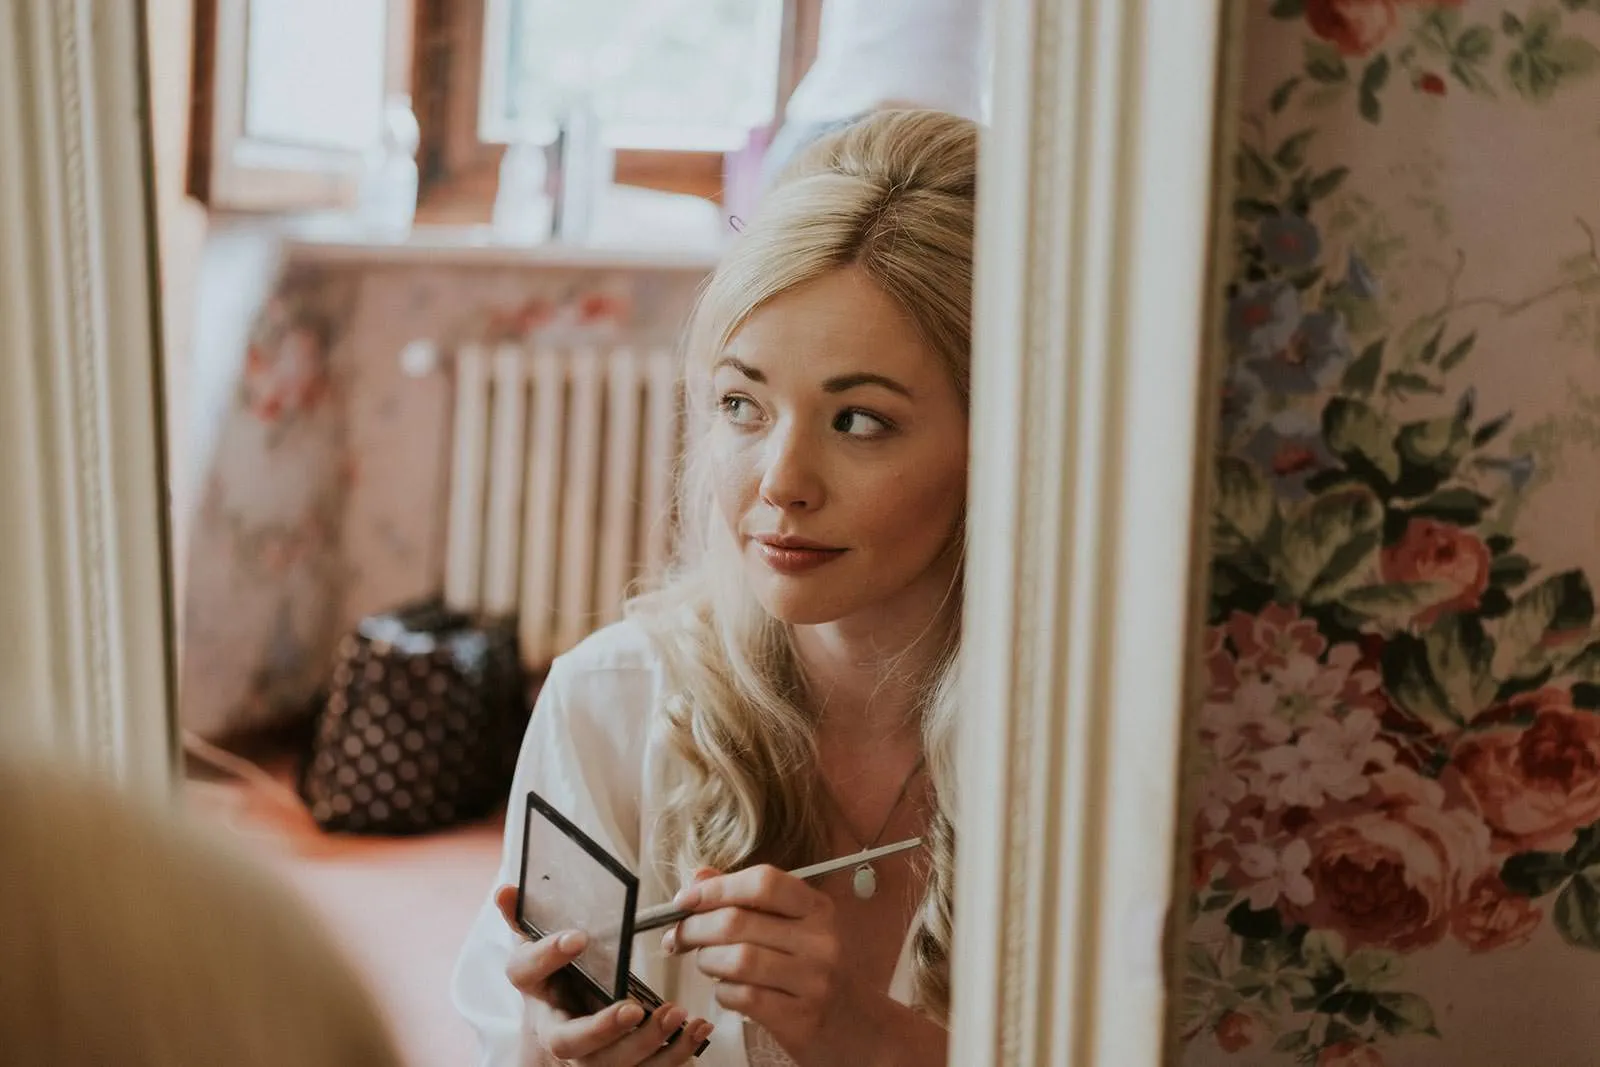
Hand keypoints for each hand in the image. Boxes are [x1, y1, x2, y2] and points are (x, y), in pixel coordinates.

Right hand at [493, 885, 713, 1064]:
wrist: (564, 1014)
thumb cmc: (557, 971)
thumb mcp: (540, 940)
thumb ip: (526, 914)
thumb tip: (506, 889)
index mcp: (534, 988)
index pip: (526, 972)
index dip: (548, 955)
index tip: (578, 937)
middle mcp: (554, 1028)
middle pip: (569, 1042)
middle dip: (602, 1029)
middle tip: (633, 1008)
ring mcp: (586, 1054)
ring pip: (609, 1064)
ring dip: (646, 1043)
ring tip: (676, 1013)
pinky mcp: (617, 1064)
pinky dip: (675, 1053)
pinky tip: (697, 1029)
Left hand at [662, 866, 847, 1058]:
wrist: (859, 1029)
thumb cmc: (815, 972)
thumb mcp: (794, 928)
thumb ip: (748, 900)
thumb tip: (699, 878)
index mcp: (818, 908)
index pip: (763, 882)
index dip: (717, 887)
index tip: (685, 900)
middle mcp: (820, 940)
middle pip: (739, 922)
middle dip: (695, 927)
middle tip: (679, 936)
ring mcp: (814, 981)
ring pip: (737, 959)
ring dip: (707, 961)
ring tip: (705, 964)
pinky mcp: (801, 1018)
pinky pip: (744, 997)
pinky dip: (723, 992)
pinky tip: (727, 990)